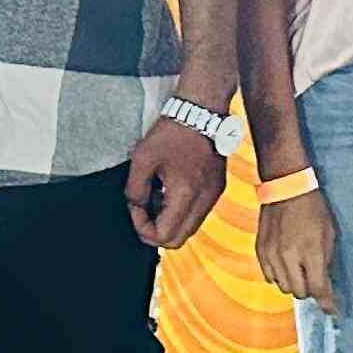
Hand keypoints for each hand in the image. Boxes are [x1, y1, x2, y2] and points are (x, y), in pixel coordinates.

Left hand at [125, 120, 226, 247]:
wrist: (201, 112)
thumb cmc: (172, 133)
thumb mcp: (142, 160)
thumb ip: (135, 191)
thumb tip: (137, 208)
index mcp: (186, 194)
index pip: (164, 236)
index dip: (143, 229)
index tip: (135, 207)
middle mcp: (205, 200)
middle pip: (179, 239)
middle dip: (156, 231)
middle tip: (142, 209)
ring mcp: (214, 195)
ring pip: (189, 229)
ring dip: (169, 222)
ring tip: (156, 197)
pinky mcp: (217, 188)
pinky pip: (197, 213)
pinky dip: (181, 211)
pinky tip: (170, 190)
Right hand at [256, 184, 338, 310]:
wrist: (287, 189)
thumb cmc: (314, 209)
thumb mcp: (329, 234)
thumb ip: (325, 262)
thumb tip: (325, 285)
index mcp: (310, 251)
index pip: (318, 288)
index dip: (327, 303)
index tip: (331, 310)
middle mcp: (289, 256)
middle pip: (299, 292)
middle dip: (310, 290)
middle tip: (315, 281)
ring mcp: (272, 254)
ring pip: (282, 287)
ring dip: (294, 283)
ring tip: (300, 269)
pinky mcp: (260, 251)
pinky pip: (269, 277)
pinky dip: (279, 276)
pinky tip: (286, 265)